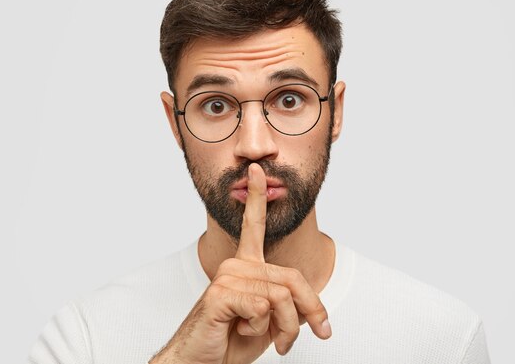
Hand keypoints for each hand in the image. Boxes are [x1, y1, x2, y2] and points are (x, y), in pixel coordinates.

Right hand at [151, 163, 330, 363]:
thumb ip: (289, 304)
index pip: (252, 226)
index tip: (256, 170)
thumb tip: (314, 309)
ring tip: (270, 339)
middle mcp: (235, 265)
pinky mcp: (221, 294)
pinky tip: (241, 329)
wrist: (200, 363)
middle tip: (314, 334)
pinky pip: (263, 308)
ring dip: (286, 328)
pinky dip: (262, 329)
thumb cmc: (232, 340)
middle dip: (311, 310)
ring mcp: (227, 277)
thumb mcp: (271, 321)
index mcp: (244, 266)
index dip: (256, 197)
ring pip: (282, 297)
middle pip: (292, 278)